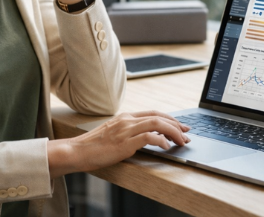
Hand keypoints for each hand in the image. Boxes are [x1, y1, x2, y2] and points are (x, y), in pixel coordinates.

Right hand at [47, 111, 190, 177]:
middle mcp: (127, 120)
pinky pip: (149, 137)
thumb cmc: (92, 147)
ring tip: (181, 141)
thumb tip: (145, 138)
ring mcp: (126, 130)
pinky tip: (167, 147)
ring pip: (157, 124)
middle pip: (158, 116)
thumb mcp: (112, 135)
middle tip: (187, 133)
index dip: (169, 118)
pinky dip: (161, 141)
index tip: (180, 126)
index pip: (153, 113)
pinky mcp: (125, 142)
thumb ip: (127, 133)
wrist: (76, 151)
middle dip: (176, 124)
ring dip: (173, 132)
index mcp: (124, 117)